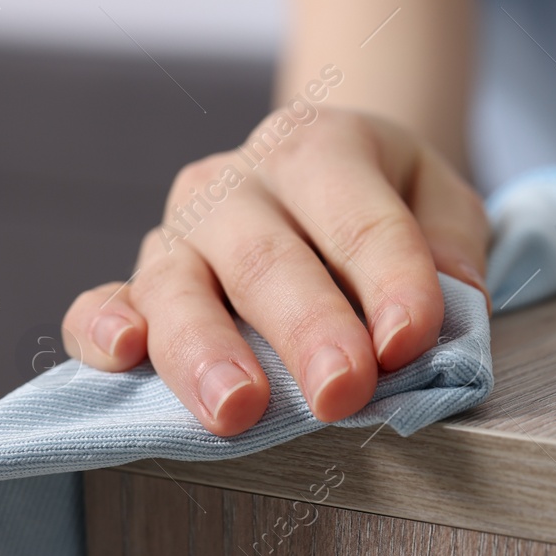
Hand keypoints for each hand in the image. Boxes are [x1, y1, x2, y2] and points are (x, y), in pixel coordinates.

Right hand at [62, 109, 488, 435]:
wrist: (321, 168)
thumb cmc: (387, 197)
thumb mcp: (441, 198)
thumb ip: (452, 244)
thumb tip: (453, 305)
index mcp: (322, 145)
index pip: (361, 219)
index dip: (390, 281)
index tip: (411, 341)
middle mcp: (239, 183)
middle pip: (269, 259)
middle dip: (307, 330)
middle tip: (342, 390)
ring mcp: (180, 230)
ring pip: (178, 287)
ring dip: (207, 352)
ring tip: (238, 409)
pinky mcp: (139, 278)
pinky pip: (101, 302)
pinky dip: (101, 329)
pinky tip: (122, 355)